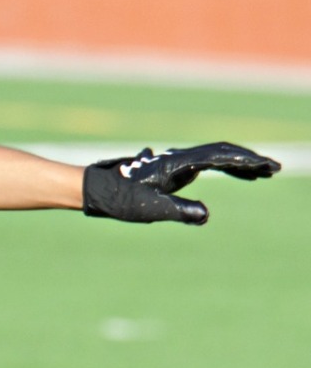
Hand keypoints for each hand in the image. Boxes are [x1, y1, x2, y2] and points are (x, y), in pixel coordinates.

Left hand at [83, 143, 279, 224]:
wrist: (94, 189)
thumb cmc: (119, 199)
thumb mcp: (150, 208)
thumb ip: (179, 211)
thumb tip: (205, 215)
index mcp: (177, 163)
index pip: (219, 156)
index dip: (246, 161)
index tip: (267, 168)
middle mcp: (178, 158)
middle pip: (221, 152)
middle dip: (248, 160)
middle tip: (272, 170)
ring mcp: (175, 162)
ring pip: (214, 156)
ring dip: (239, 163)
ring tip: (262, 174)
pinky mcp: (172, 170)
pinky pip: (205, 164)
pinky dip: (224, 167)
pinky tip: (237, 175)